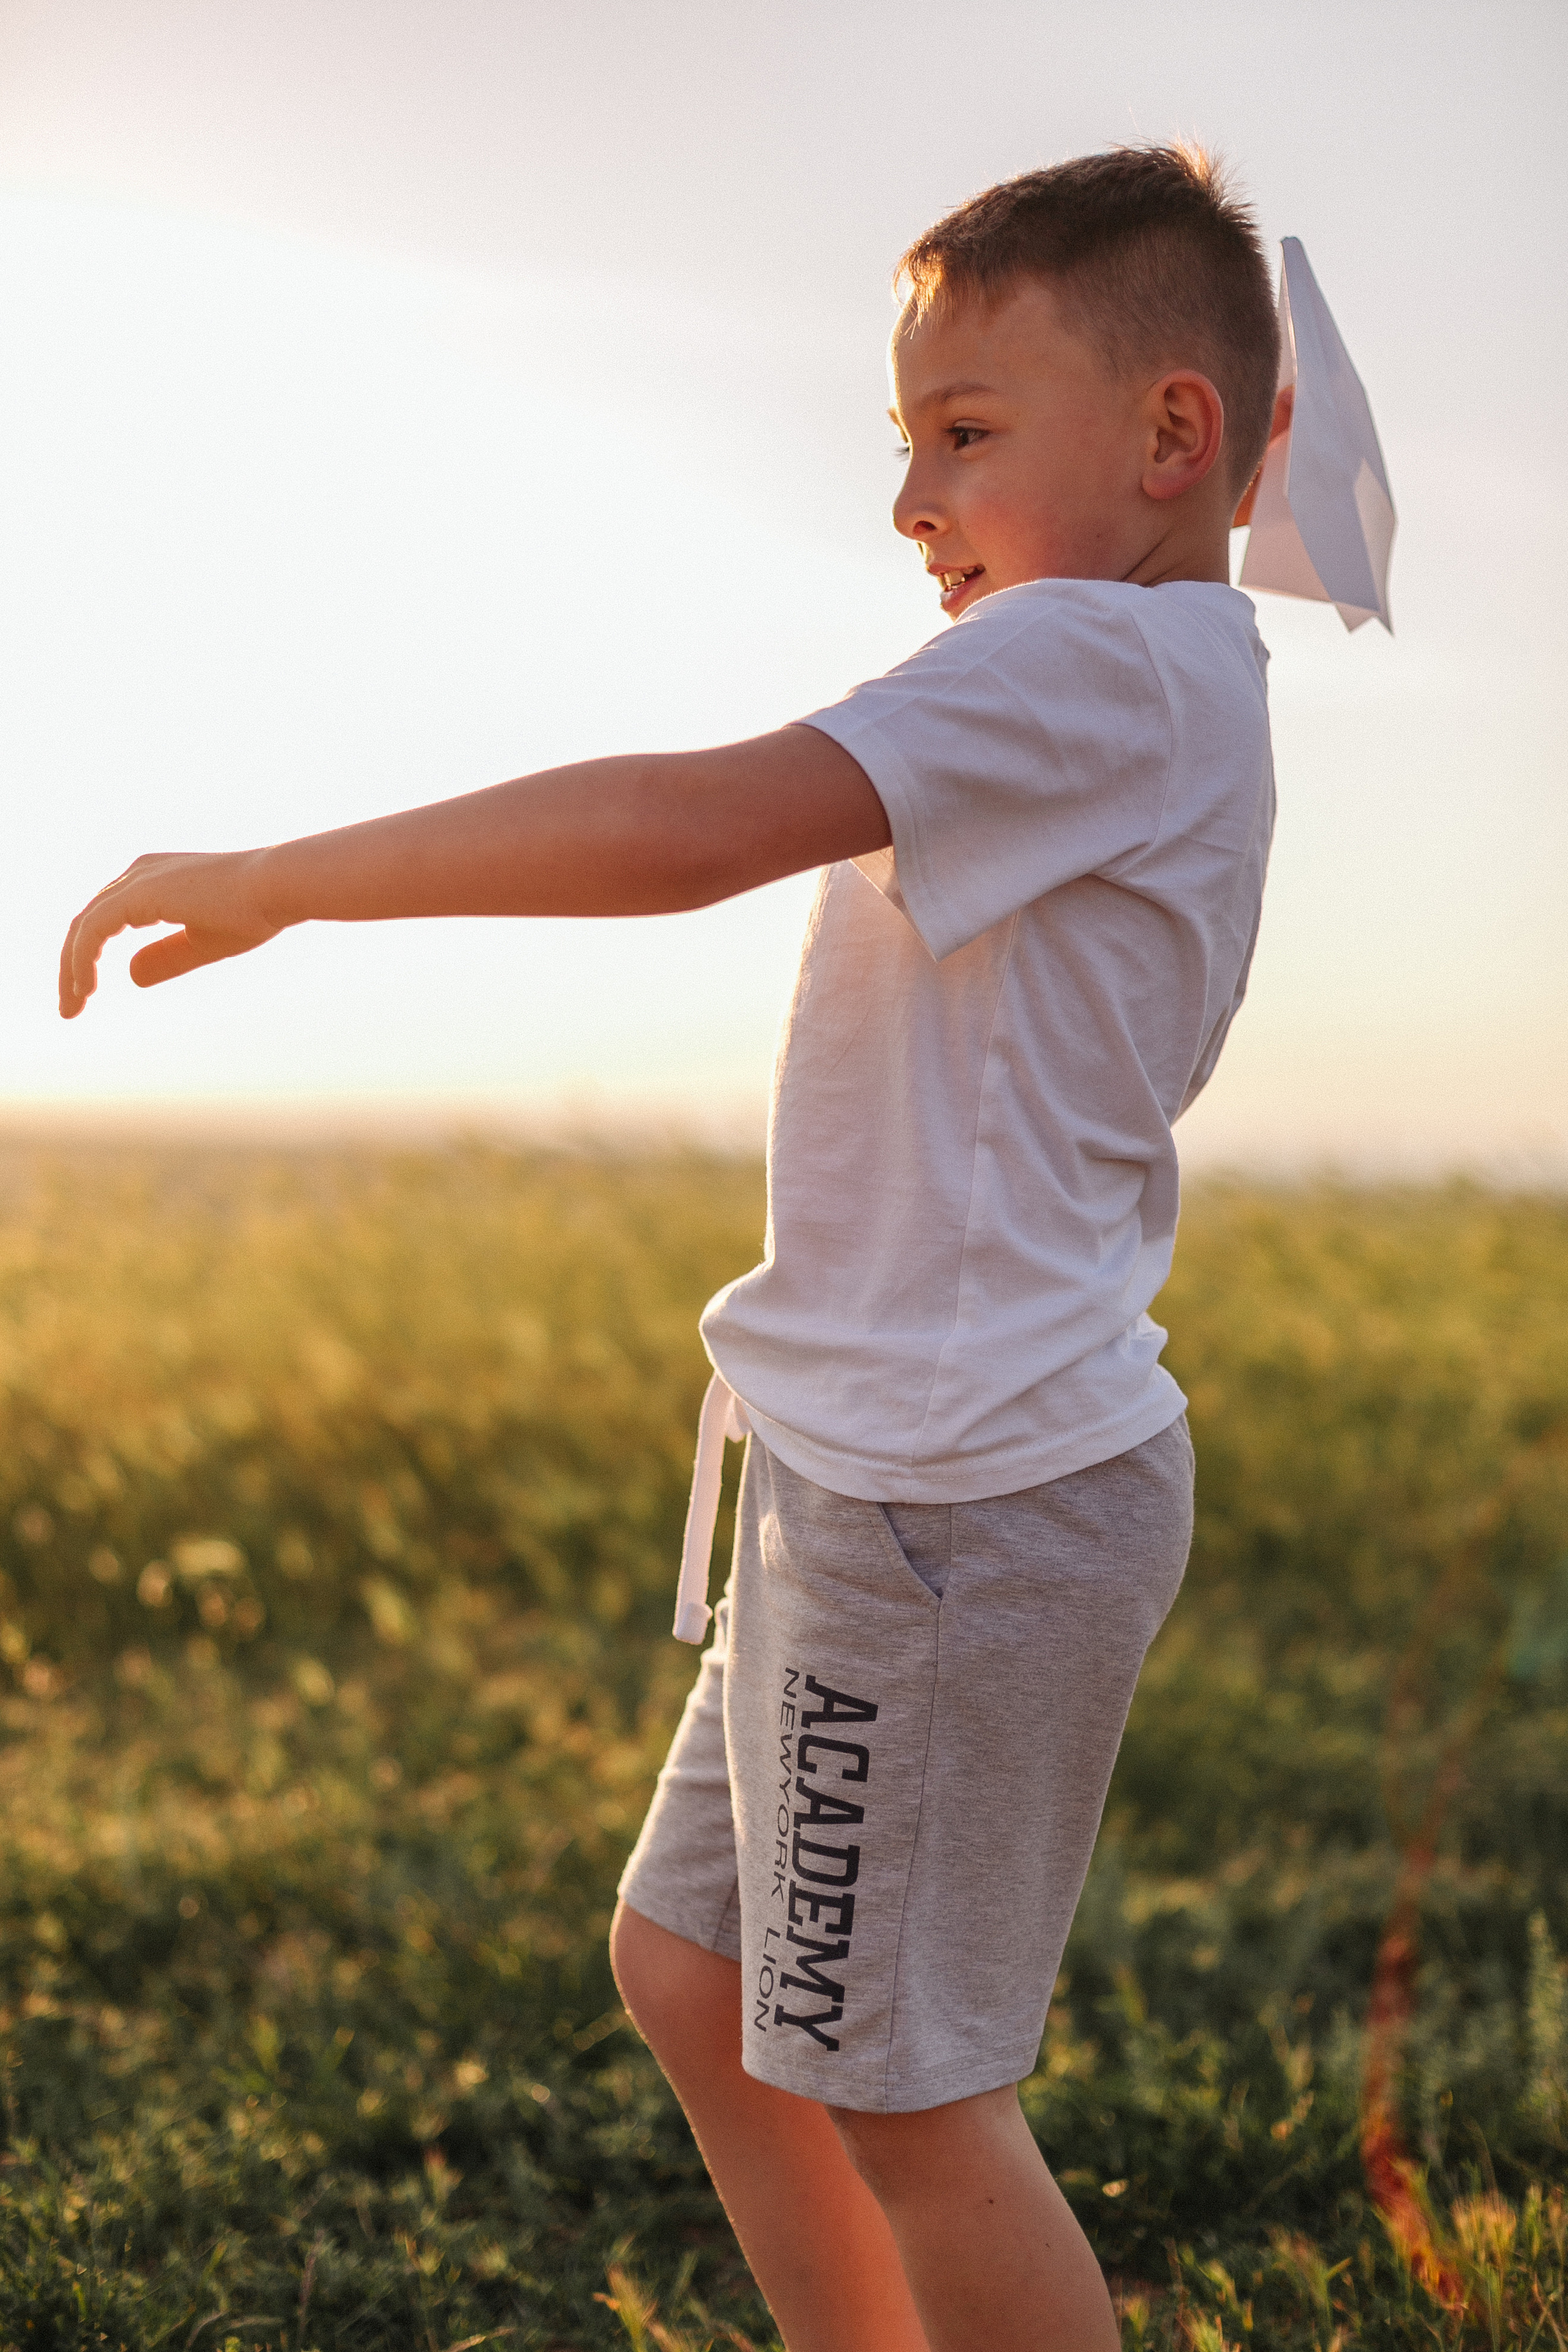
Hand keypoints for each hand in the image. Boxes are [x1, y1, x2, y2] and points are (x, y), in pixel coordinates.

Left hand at [59, 848, 281, 1019]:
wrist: (276, 888)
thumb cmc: (253, 912)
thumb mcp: (201, 943)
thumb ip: (165, 958)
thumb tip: (130, 975)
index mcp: (152, 879)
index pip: (104, 920)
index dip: (88, 957)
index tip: (86, 994)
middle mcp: (138, 873)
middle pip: (86, 923)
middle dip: (71, 966)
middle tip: (70, 1008)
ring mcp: (136, 880)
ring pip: (82, 927)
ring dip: (70, 970)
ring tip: (72, 1008)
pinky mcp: (137, 894)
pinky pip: (93, 931)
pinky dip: (82, 961)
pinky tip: (86, 989)